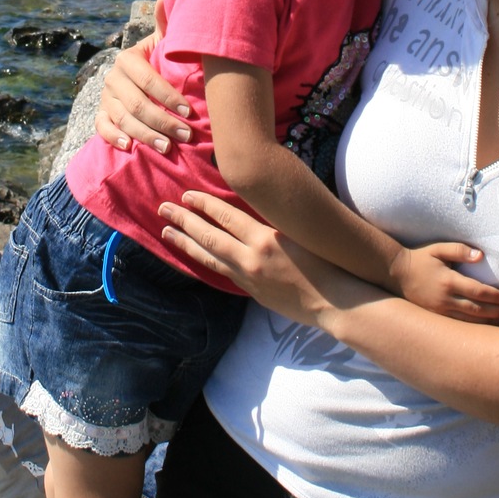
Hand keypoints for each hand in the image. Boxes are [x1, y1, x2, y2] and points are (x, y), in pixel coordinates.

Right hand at [95, 0, 191, 153]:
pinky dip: (114, 138)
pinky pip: (102, 128)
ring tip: (168, 148)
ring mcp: (105, 97)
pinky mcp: (100, 115)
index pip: (148, 80)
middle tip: (186, 134)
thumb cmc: (162, 60)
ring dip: (146, 135)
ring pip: (123, 119)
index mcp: (127, 59)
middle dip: (163, 121)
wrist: (142, 80)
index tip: (189, 111)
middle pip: (137, 104)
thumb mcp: (164, 42)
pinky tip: (130, 147)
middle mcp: (112, 78)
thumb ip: (166, 24)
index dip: (168, 96)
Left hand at [160, 190, 367, 325]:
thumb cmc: (327, 263)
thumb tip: (252, 212)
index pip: (226, 216)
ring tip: (166, 232)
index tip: (187, 195)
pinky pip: (223, 274)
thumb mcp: (299, 234)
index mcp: (265, 237)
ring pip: (210, 257)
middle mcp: (251, 257)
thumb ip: (273, 224)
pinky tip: (195, 257)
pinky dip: (206, 262)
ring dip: (186, 243)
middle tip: (163, 209)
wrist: (335, 302)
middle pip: (209, 235)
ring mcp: (249, 278)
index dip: (204, 204)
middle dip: (184, 221)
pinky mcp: (252, 293)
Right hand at [391, 242, 498, 322]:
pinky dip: (475, 328)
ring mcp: (440, 311)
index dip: (496, 297)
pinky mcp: (436, 317)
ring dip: (490, 323)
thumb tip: (480, 256)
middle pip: (478, 310)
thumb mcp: (438, 249)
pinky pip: (459, 326)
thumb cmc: (420, 259)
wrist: (396, 274)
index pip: (478, 292)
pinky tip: (486, 329)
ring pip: (470, 321)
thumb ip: (460, 250)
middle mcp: (445, 299)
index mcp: (448, 281)